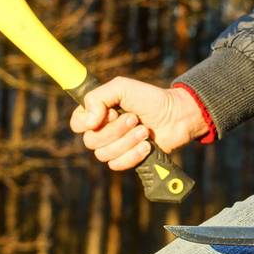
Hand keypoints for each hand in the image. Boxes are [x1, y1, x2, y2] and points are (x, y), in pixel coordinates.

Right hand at [69, 77, 208, 170]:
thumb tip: (88, 122)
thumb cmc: (150, 99)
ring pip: (104, 154)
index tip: (110, 113)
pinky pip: (117, 165)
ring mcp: (115, 147)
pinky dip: (133, 155)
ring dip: (127, 142)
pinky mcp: (127, 160)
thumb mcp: (122, 87)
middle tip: (135, 118)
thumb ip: (98, 97)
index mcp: (97, 113)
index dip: (88, 122)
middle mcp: (102, 131)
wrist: (176, 116)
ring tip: (145, 131)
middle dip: (116, 130)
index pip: (76, 123)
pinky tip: (147, 146)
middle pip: (91, 142)